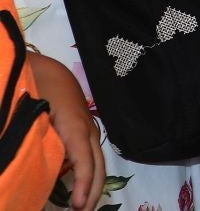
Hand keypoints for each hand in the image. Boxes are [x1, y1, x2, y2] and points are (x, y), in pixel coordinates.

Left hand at [30, 52, 101, 210]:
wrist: (47, 69)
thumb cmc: (37, 89)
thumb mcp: (34, 117)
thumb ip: (40, 143)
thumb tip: (39, 169)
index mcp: (74, 127)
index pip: (85, 162)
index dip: (84, 185)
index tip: (78, 206)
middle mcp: (87, 129)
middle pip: (98, 165)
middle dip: (93, 191)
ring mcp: (88, 128)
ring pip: (97, 161)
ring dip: (92, 184)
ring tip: (81, 205)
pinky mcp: (84, 128)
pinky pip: (89, 154)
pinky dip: (86, 172)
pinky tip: (74, 184)